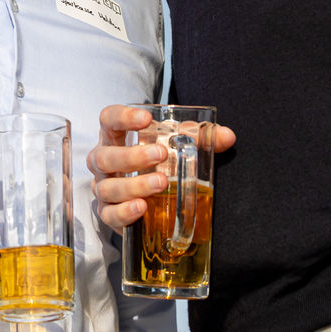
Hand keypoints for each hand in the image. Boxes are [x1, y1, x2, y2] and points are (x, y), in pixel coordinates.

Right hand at [85, 104, 236, 231]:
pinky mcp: (108, 214)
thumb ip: (199, 138)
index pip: (108, 119)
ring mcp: (103, 188)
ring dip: (134, 185)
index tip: (146, 118)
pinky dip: (124, 212)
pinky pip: (108, 215)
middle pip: (104, 156)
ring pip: (107, 187)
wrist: (146, 200)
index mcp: (115, 138)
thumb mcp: (174, 146)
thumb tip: (228, 136)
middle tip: (161, 154)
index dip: (123, 116)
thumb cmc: (157, 164)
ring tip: (161, 183)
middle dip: (132, 156)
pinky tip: (142, 208)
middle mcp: (103, 162)